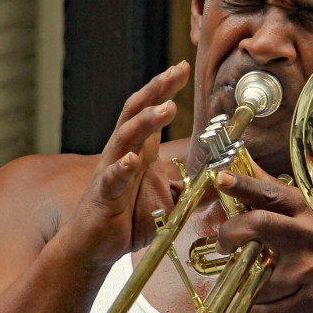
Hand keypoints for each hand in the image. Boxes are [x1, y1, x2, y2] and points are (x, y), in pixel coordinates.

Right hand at [56, 62, 191, 270]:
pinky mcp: (103, 196)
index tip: (183, 67)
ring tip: (165, 108)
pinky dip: (122, 168)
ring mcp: (111, 172)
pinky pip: (112, 178)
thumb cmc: (126, 218)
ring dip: (145, 121)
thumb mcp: (166, 200)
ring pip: (125, 138)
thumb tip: (217, 179)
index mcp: (139, 151)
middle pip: (136, 113)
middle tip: (176, 72)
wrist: (94, 246)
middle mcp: (123, 154)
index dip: (165, 89)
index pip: (151, 111)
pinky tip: (132, 159)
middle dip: (156, 91)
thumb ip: (188, 187)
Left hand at [210, 167, 312, 312]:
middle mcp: (311, 236)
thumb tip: (243, 163)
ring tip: (264, 286)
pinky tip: (273, 304)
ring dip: (250, 286)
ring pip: (257, 278)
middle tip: (224, 244)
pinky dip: (259, 310)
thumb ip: (274, 197)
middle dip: (230, 233)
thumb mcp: (305, 222)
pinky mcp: (311, 300)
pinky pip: (265, 308)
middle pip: (259, 224)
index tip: (220, 177)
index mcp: (307, 213)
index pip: (270, 193)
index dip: (243, 184)